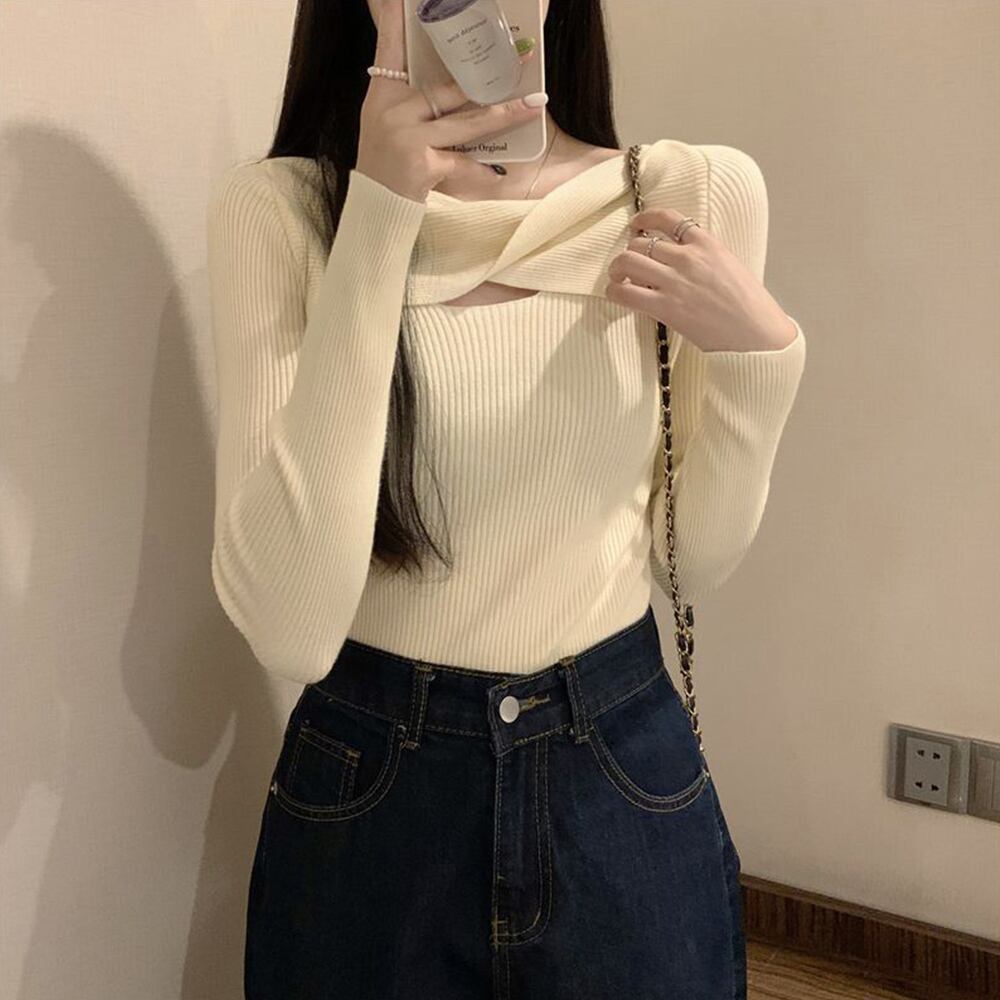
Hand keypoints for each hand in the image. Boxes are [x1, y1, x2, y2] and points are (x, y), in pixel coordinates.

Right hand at [357, 0, 544, 202]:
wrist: (374, 207)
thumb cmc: (385, 164)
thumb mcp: (385, 123)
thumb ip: (410, 98)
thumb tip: (451, 83)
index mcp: (382, 95)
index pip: (390, 48)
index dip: (394, 20)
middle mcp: (393, 111)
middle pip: (448, 88)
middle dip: (486, 78)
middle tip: (522, 57)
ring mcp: (408, 138)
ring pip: (465, 122)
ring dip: (503, 115)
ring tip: (533, 106)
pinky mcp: (421, 165)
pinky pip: (461, 164)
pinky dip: (480, 170)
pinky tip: (498, 172)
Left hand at [603, 207, 797, 351]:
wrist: (756, 334)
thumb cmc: (748, 305)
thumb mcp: (729, 265)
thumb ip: (703, 256)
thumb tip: (675, 258)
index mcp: (707, 243)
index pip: (668, 218)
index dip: (645, 218)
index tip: (637, 225)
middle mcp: (688, 257)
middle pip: (641, 241)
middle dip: (629, 252)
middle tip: (627, 264)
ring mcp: (675, 282)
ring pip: (628, 261)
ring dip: (617, 268)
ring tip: (618, 278)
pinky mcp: (666, 308)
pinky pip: (625, 293)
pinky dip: (614, 291)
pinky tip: (617, 294)